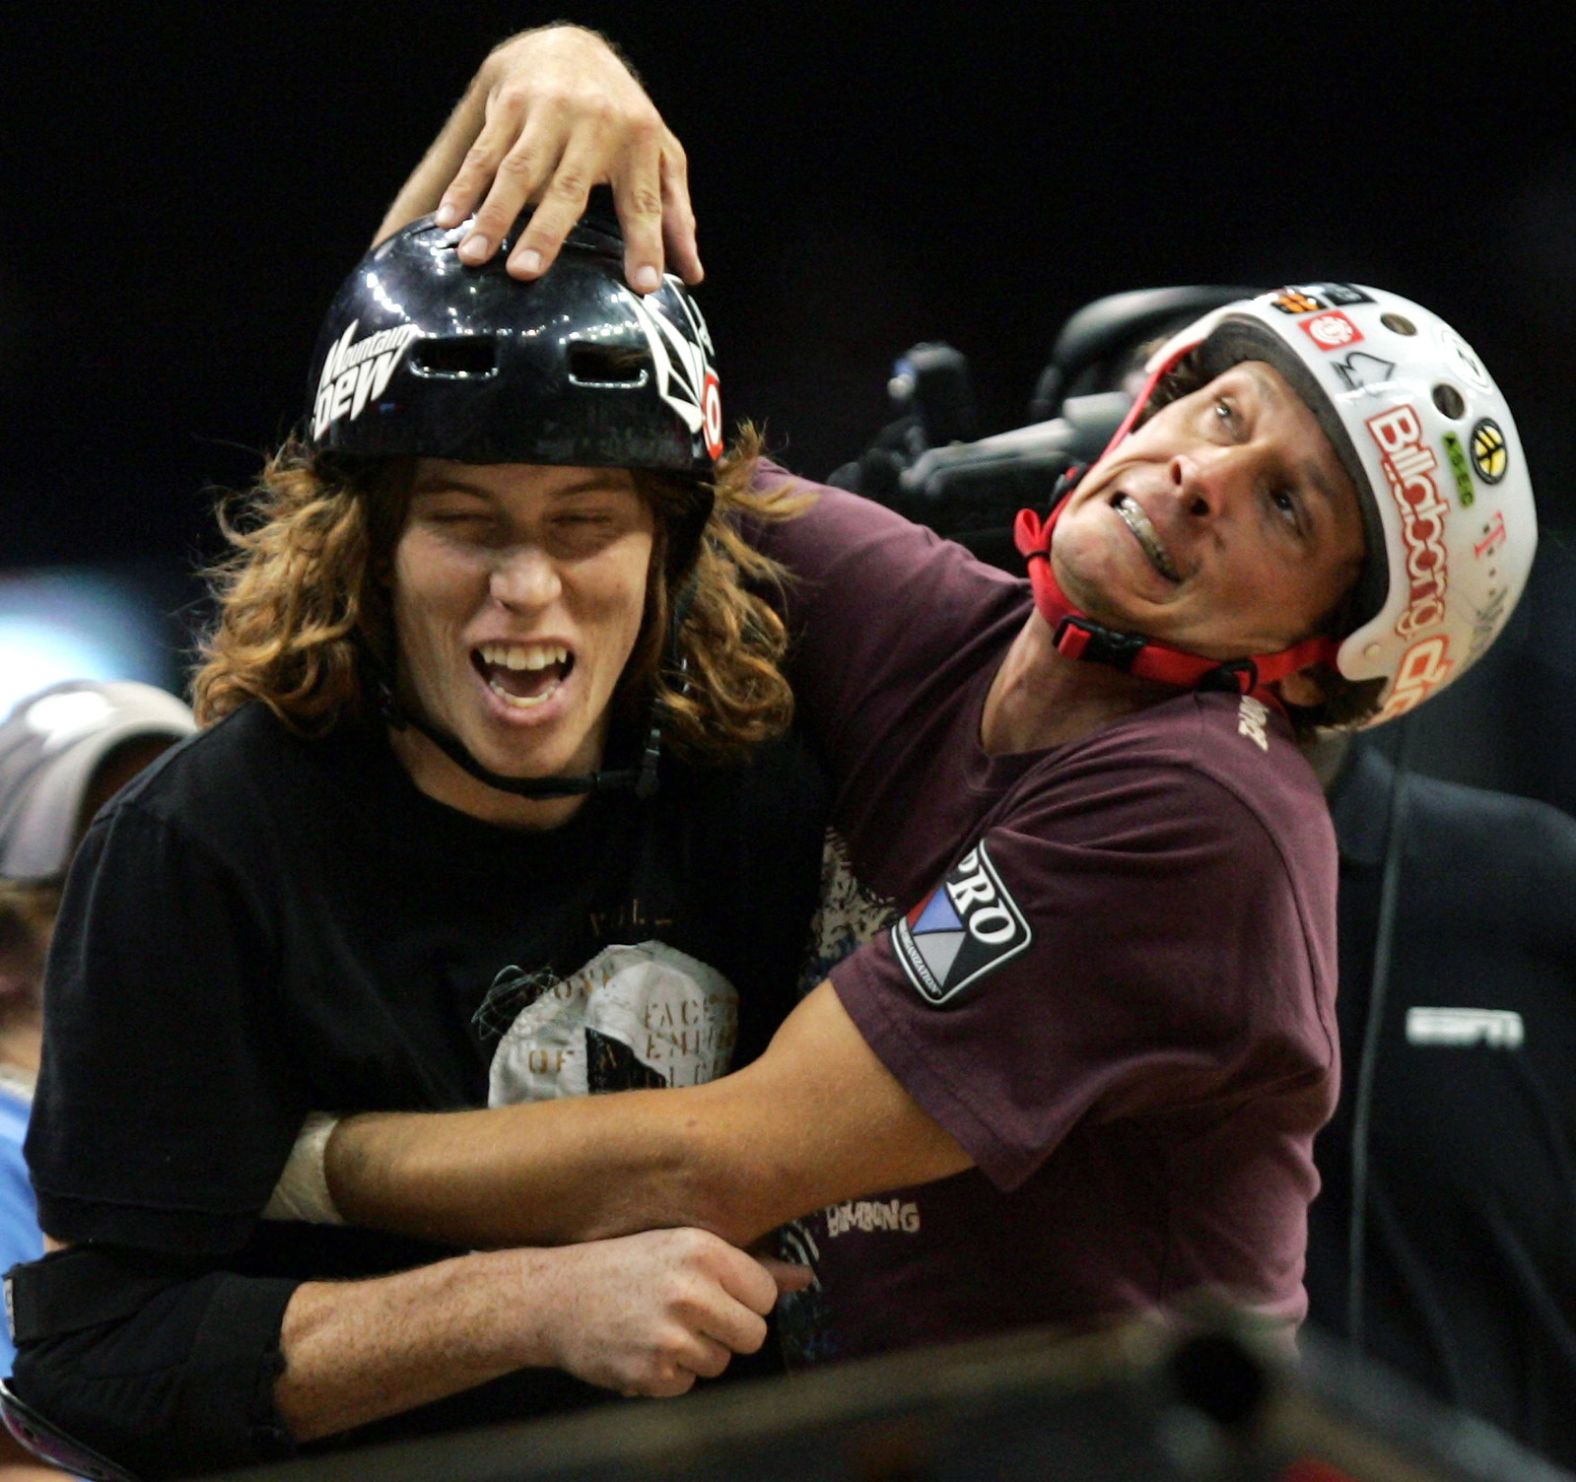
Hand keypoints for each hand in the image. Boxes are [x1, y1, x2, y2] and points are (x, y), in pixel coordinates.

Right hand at [439, 25, 698, 290]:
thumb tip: (692, 273)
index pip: (645, 203)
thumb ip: (674, 214)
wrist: (571, 46)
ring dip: (493, 215)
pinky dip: (464, 187)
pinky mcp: (509, 104)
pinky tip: (449, 220)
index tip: (646, 287)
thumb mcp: (658, 157)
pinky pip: (483, 152)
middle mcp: (593, 122)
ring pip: (517, 170)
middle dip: (546, 231)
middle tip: (527, 273)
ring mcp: (547, 110)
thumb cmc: (621, 118)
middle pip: (568, 187)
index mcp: (638, 141)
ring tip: (474, 256)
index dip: (647, 245)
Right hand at [523, 1228, 809, 1396]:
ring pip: (722, 1363)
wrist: (556, 1296)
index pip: (766, 1295)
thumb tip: (806, 1279)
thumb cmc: (628, 1266)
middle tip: (691, 1316)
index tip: (715, 1294)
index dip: (743, 1300)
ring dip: (697, 1353)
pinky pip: (689, 1385)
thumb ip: (750, 1266)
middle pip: (753, 1335)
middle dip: (728, 1331)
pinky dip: (670, 1374)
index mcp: (703, 1251)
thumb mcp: (684, 1248)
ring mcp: (669, 1335)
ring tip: (661, 1327)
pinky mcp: (650, 1373)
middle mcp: (689, 1290)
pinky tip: (643, 1347)